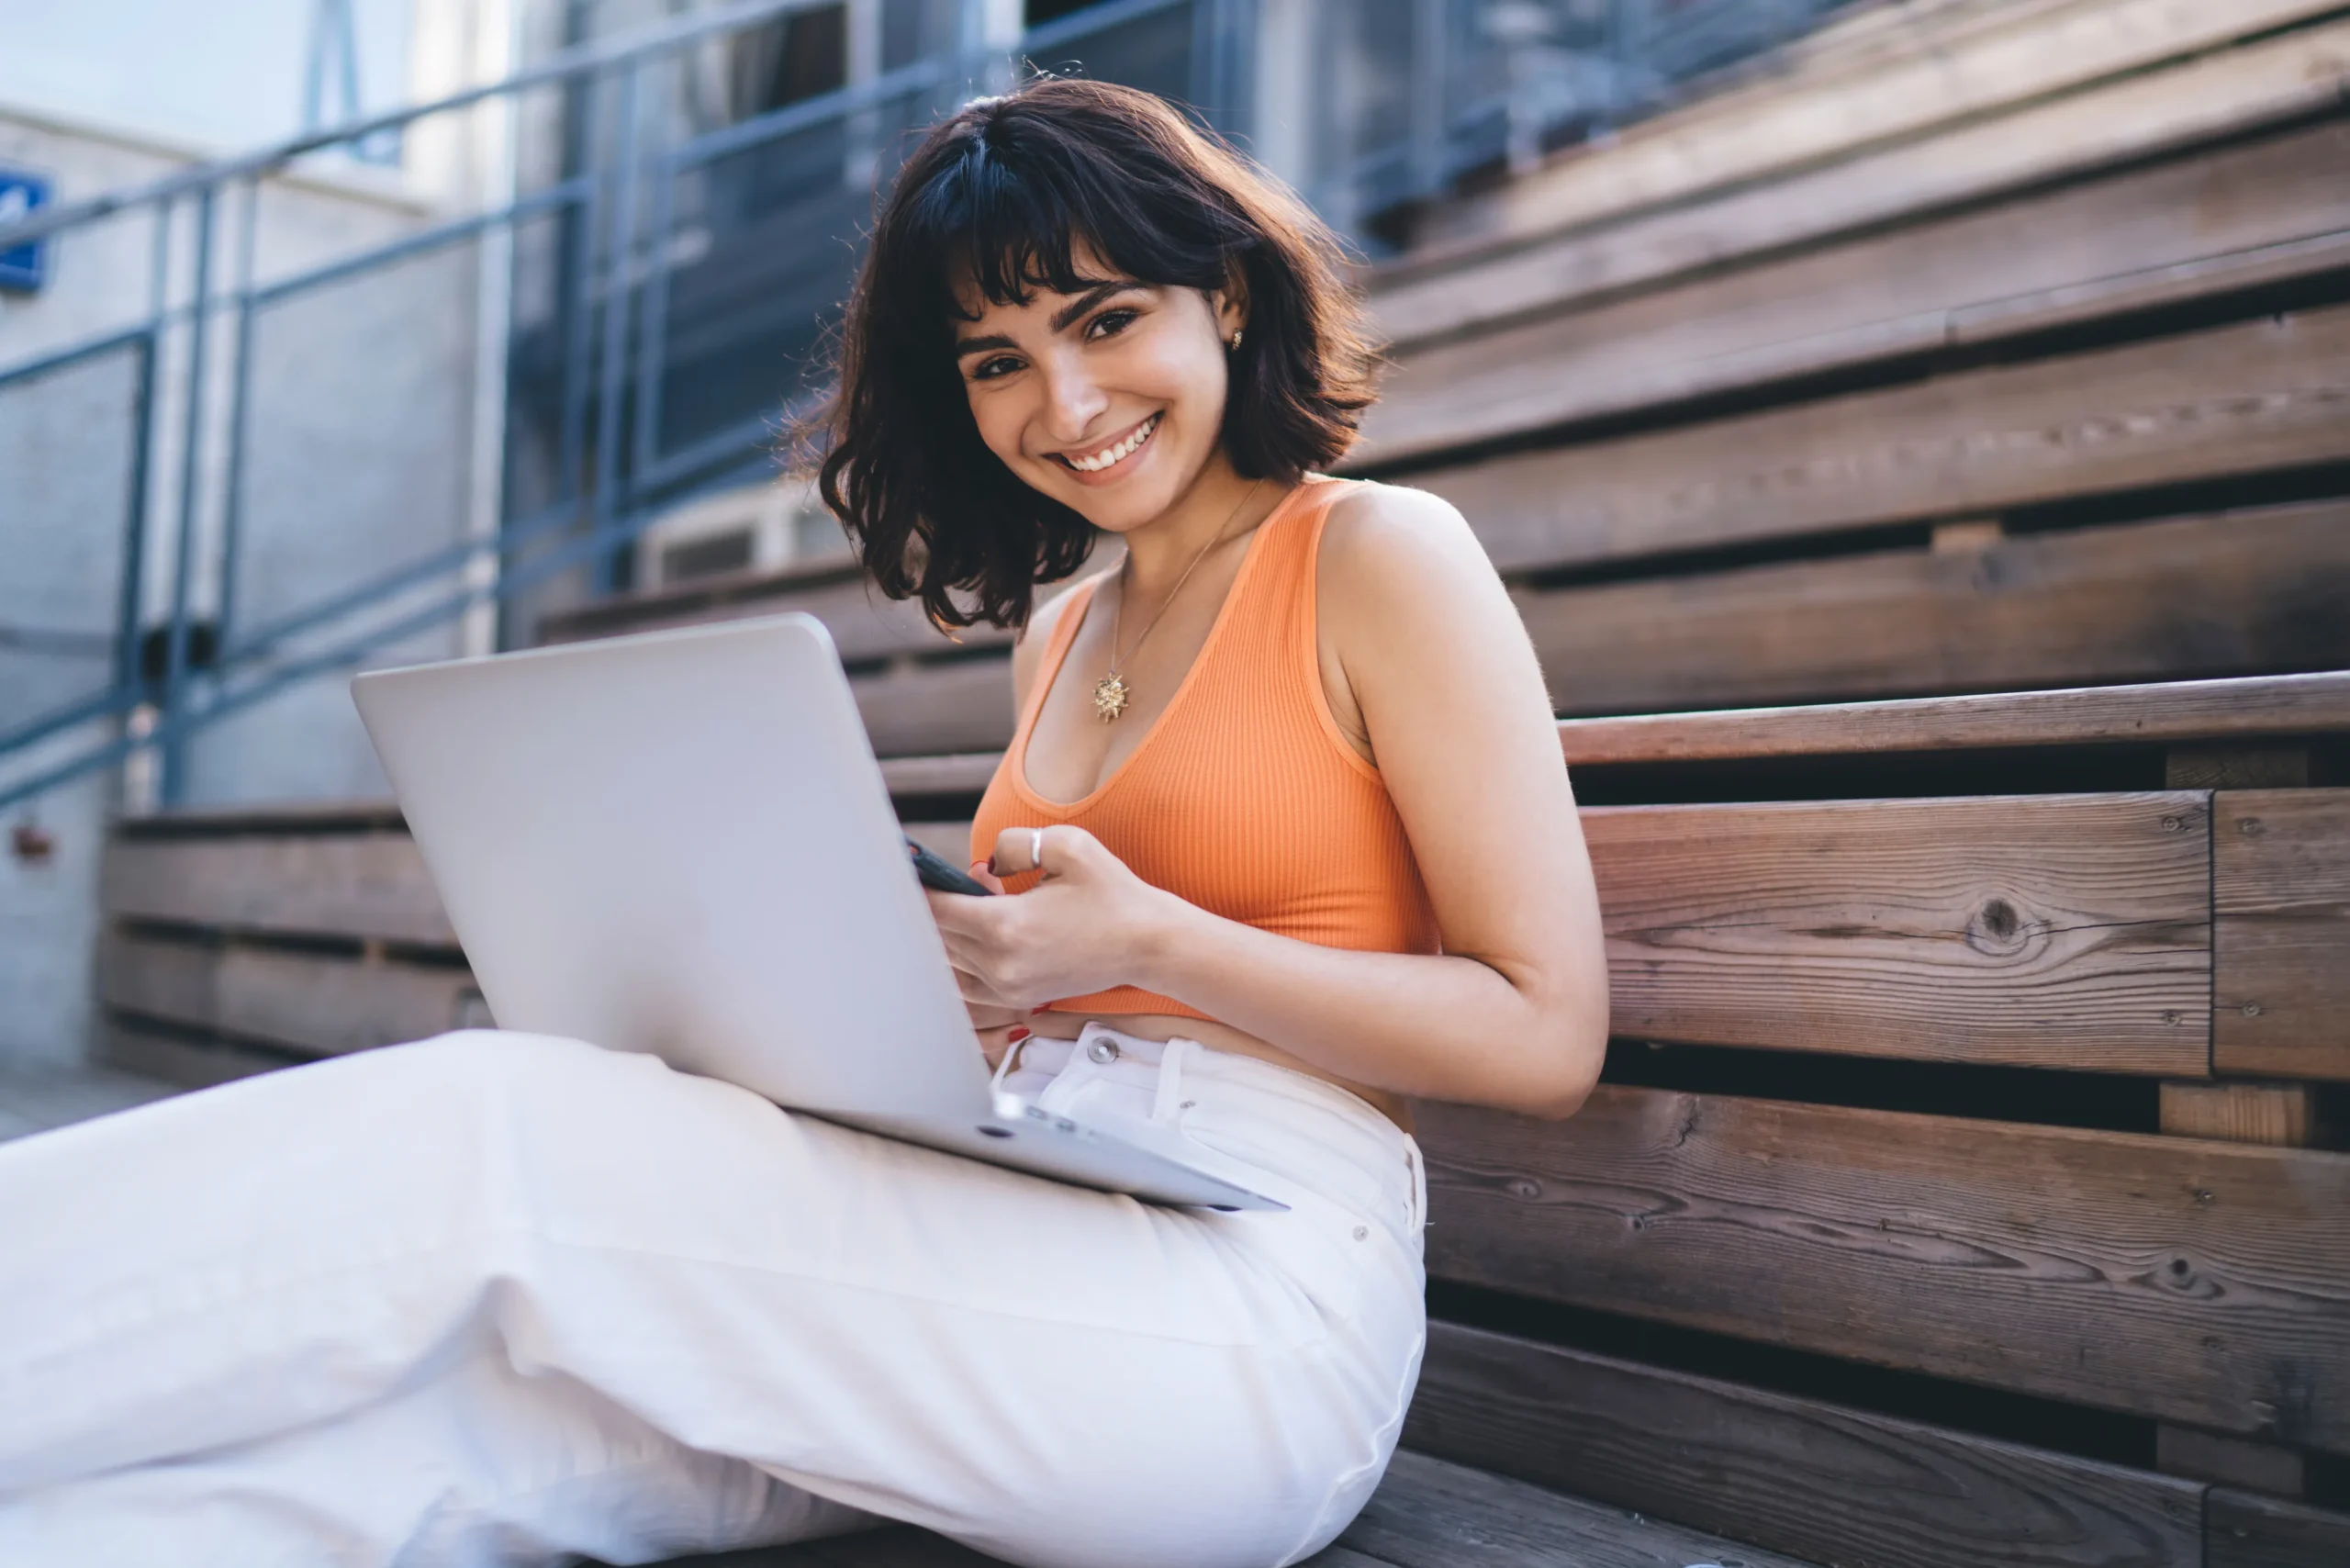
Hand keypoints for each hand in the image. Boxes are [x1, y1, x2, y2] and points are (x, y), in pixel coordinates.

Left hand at [924, 825, 1178, 1014]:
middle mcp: (1000, 964)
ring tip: (985, 905)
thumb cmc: (1111, 893)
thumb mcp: (1066, 846)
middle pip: (939, 936)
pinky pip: (966, 983)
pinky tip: (978, 935)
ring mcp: (1008, 987)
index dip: (917, 888)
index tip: (904, 870)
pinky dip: (960, 959)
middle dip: (940, 906)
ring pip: (949, 961)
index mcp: (1007, 926)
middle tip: (960, 880)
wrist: (1147, 944)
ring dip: (952, 933)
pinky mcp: (1017, 999)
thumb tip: (981, 866)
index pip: (938, 909)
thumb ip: (1013, 845)